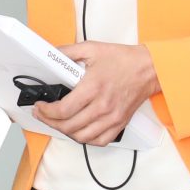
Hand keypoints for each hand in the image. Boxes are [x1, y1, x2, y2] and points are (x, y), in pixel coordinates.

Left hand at [44, 41, 159, 144]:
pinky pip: (99, 141)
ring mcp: (112, 117)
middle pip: (68, 126)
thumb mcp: (92, 48)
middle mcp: (102, 106)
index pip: (63, 110)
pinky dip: (86, 139)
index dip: (45, 112)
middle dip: (49, 122)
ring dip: (65, 132)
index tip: (40, 107)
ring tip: (58, 123)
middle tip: (42, 115)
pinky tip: (79, 131)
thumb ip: (68, 52)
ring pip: (82, 137)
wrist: (149, 68)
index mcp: (93, 87)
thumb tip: (50, 54)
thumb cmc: (123, 59)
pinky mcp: (119, 123)